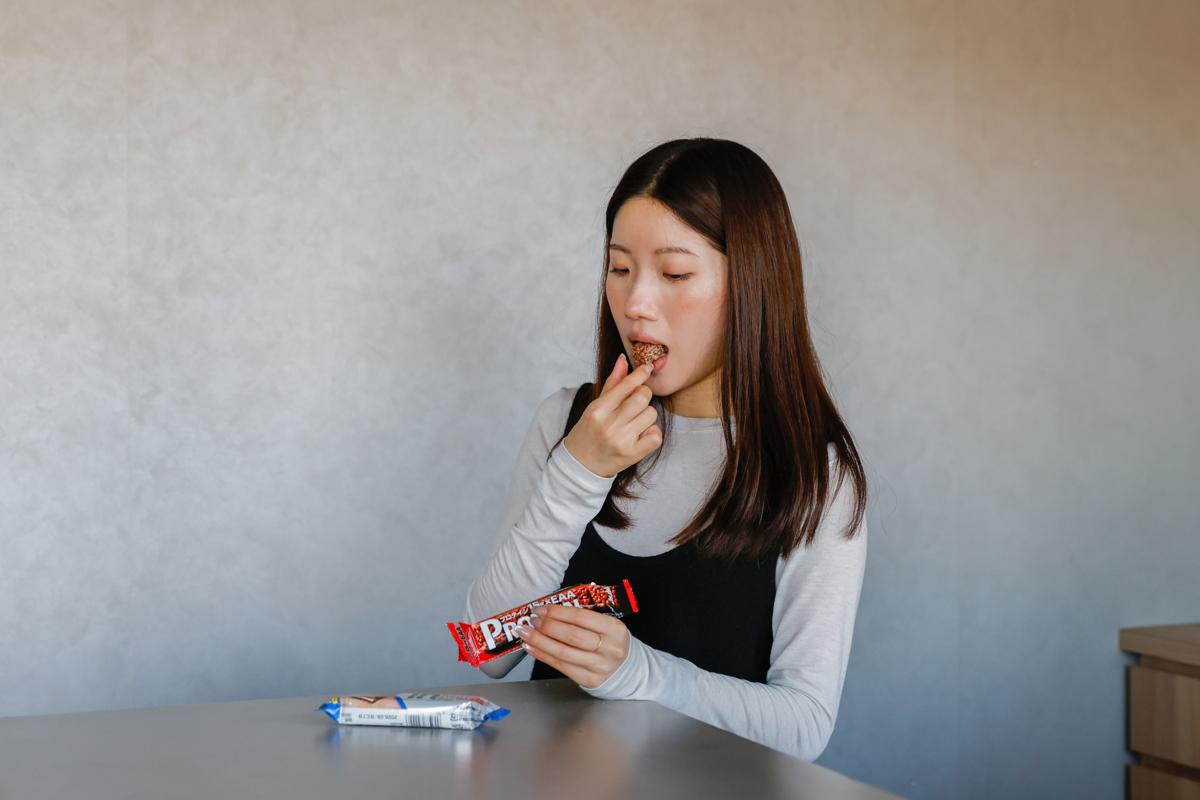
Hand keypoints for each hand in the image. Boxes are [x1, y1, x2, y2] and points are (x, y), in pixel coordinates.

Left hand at [515, 604, 630, 689]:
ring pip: (563, 653)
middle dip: (547, 627)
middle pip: (572, 636)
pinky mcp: (589, 680)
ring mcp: (599, 666)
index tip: (541, 609)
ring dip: (540, 642)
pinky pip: (561, 666)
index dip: (558, 612)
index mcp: (614, 629)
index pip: (582, 617)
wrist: (626, 669)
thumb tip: (550, 611)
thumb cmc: (610, 642)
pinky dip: (543, 656)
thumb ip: (584, 618)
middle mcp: (609, 648)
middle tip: (532, 620)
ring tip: (525, 633)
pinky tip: (532, 648)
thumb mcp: (607, 625)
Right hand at [562, 354, 661, 477]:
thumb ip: (612, 383)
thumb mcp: (596, 405)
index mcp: (598, 409)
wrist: (582, 463)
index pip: (626, 385)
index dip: (640, 374)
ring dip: (647, 415)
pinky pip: (656, 436)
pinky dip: (652, 433)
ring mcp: (621, 441)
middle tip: (637, 402)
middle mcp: (609, 424)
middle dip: (643, 395)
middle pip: (642, 397)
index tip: (648, 368)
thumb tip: (623, 360)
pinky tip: (641, 434)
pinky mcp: (632, 455)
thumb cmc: (590, 430)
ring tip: (635, 422)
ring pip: (651, 414)